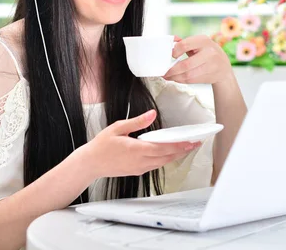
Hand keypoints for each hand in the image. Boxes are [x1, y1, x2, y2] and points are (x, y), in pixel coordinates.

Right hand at [84, 110, 200, 179]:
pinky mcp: (137, 171)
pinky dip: (165, 159)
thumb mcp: (118, 128)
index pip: (164, 148)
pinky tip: (168, 153)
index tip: (191, 142)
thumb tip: (152, 114)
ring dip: (175, 156)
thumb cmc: (101, 146)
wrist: (90, 164)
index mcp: (137, 149)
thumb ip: (137, 122)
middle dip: (183, 151)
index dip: (180, 146)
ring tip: (186, 148)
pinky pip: (155, 165)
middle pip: (167, 157)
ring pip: (163, 163)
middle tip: (195, 144)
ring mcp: (139, 168)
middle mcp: (140, 161)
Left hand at [163, 35, 231, 84]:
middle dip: (172, 70)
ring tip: (168, 76)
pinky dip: (181, 80)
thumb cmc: (207, 53)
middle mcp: (209, 52)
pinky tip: (176, 79)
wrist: (224, 67)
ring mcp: (212, 65)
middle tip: (164, 72)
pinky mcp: (211, 76)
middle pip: (185, 64)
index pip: (184, 45)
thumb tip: (169, 44)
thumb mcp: (199, 44)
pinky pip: (192, 80)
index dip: (174, 52)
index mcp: (204, 40)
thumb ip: (185, 43)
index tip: (171, 56)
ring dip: (175, 77)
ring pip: (188, 75)